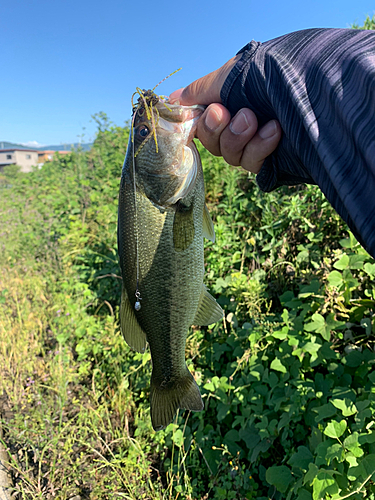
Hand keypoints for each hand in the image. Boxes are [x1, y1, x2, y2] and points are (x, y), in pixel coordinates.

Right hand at [169, 56, 281, 173]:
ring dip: (237, 136)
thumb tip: (174, 99)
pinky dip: (259, 146)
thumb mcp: (230, 77)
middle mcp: (239, 125)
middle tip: (226, 113)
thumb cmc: (271, 76)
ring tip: (254, 118)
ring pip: (229, 155)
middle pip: (211, 142)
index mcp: (228, 104)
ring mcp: (254, 144)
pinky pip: (251, 162)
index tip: (193, 117)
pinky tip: (273, 130)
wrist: (312, 88)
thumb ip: (200, 90)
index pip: (199, 124)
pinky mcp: (270, 162)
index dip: (194, 125)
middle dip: (215, 128)